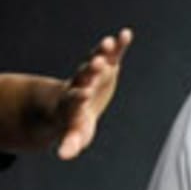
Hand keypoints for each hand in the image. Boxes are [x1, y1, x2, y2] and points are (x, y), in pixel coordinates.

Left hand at [53, 28, 132, 158]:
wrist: (70, 104)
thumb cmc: (73, 123)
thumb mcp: (73, 135)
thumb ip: (70, 143)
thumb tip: (64, 155)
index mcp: (72, 102)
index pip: (73, 98)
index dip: (78, 95)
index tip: (84, 93)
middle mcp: (81, 83)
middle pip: (84, 75)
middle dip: (90, 70)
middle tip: (97, 63)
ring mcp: (93, 72)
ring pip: (96, 59)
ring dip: (102, 51)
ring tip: (110, 42)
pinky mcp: (106, 65)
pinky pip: (112, 53)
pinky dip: (119, 44)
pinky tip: (126, 33)